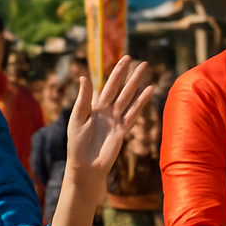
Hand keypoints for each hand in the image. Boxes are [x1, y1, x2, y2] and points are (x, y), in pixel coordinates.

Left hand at [63, 57, 153, 195]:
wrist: (86, 166)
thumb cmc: (77, 144)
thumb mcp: (77, 119)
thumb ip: (83, 99)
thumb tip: (84, 77)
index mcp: (93, 107)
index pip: (106, 86)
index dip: (115, 73)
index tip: (124, 60)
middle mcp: (106, 111)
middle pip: (120, 89)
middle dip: (128, 75)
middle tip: (139, 61)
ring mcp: (115, 120)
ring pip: (128, 98)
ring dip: (137, 84)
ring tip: (146, 71)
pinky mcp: (123, 130)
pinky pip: (133, 113)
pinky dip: (141, 102)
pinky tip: (148, 90)